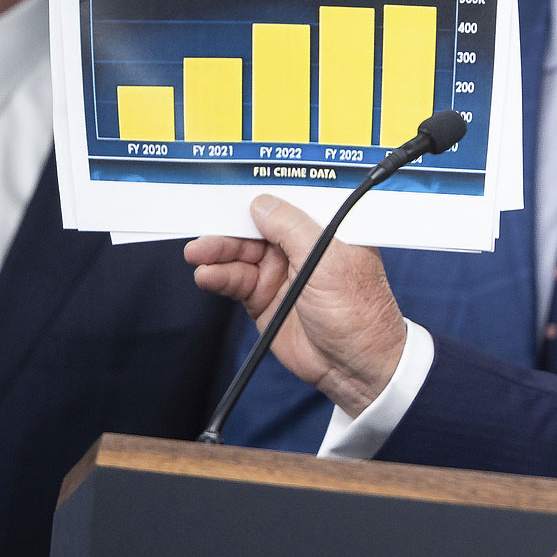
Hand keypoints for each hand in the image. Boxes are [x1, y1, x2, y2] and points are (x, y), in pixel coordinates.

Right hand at [186, 194, 407, 416]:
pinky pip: (235, 281)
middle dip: (229, 227)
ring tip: (198, 255)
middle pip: (256, 228)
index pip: (288, 204)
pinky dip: (218, 276)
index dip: (260, 197)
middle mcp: (301, 247)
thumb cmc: (358, 312)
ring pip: (241, 254)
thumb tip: (262, 204)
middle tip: (204, 229)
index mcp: (326, 230)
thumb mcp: (328, 260)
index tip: (229, 190)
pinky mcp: (264, 298)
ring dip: (217, 252)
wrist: (354, 366)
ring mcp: (281, 272)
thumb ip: (293, 228)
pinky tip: (207, 275)